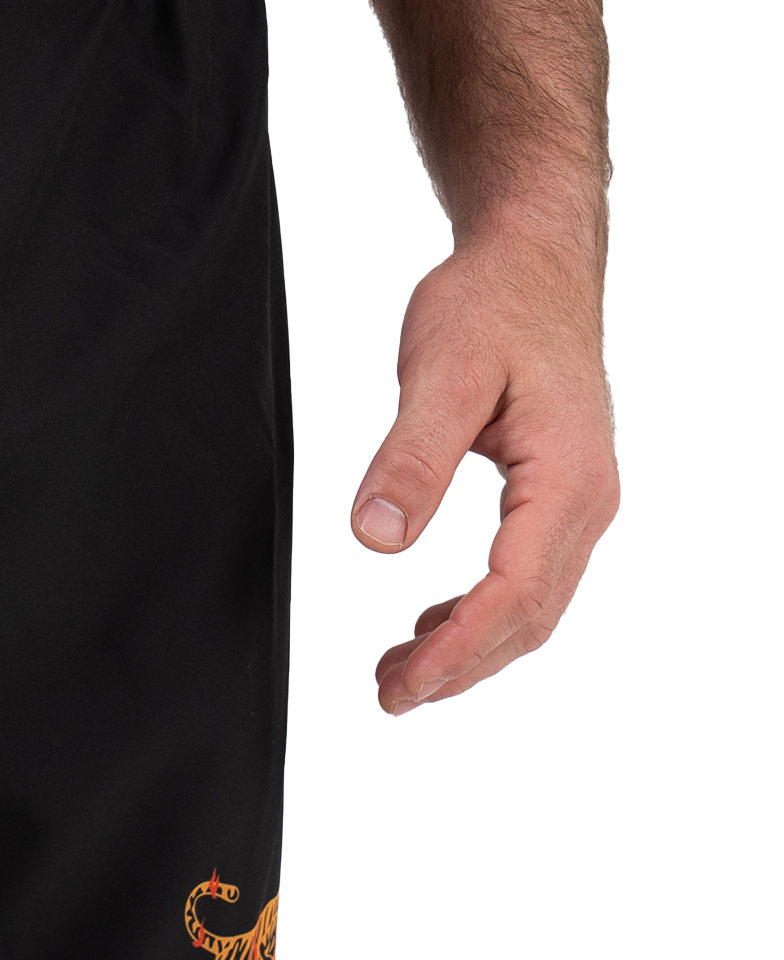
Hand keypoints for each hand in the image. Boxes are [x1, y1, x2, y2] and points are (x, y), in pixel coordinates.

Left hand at [350, 235, 617, 714]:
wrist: (528, 262)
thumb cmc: (495, 305)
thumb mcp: (440, 374)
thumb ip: (410, 458)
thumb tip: (376, 535)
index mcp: (568, 478)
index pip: (517, 590)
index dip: (460, 646)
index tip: (407, 682)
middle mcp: (584, 500)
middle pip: (530, 614)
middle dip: (462, 666)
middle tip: (392, 697)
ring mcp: (573, 501)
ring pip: (530, 604)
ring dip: (469, 649)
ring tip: (400, 679)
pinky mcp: (552, 496)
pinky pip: (523, 575)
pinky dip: (477, 614)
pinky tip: (428, 628)